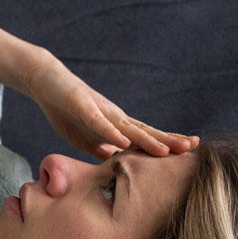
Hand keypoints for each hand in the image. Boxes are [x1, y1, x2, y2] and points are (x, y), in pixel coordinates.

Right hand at [25, 54, 198, 159]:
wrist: (45, 80)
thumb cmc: (65, 109)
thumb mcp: (83, 137)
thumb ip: (99, 147)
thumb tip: (116, 158)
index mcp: (115, 125)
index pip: (145, 137)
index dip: (166, 144)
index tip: (189, 151)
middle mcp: (114, 116)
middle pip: (145, 131)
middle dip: (168, 140)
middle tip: (192, 147)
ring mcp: (100, 110)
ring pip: (127, 128)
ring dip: (147, 140)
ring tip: (166, 151)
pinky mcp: (82, 106)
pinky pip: (99, 122)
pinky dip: (112, 133)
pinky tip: (124, 143)